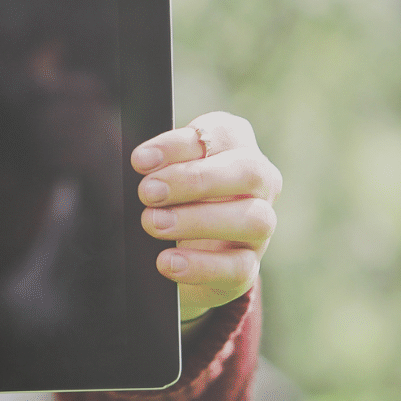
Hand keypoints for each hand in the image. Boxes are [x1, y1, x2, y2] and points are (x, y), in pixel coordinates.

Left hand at [130, 111, 280, 324]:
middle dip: (194, 180)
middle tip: (147, 192)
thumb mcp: (163, 172)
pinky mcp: (249, 265)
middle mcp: (259, 183)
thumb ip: (158, 164)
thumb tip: (143, 162)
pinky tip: (168, 261)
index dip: (179, 145)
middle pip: (248, 172)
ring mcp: (260, 226)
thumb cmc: (171, 195)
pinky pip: (238, 267)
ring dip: (198, 221)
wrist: (183, 249)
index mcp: (237, 146)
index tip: (140, 160)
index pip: (221, 133)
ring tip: (153, 224)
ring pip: (253, 219)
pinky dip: (201, 266)